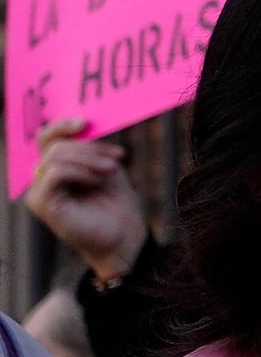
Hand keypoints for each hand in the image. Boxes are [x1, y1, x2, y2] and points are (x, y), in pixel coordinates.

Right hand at [23, 125, 142, 285]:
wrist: (124, 232)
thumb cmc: (115, 201)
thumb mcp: (104, 166)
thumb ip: (89, 148)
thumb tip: (83, 124)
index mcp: (55, 168)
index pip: (46, 138)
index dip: (62, 126)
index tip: (85, 123)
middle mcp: (42, 179)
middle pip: (54, 145)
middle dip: (88, 147)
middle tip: (116, 159)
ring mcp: (39, 193)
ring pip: (55, 156)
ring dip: (89, 159)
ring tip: (112, 170)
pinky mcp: (42, 204)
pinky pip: (55, 173)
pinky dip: (81, 171)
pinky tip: (98, 179)